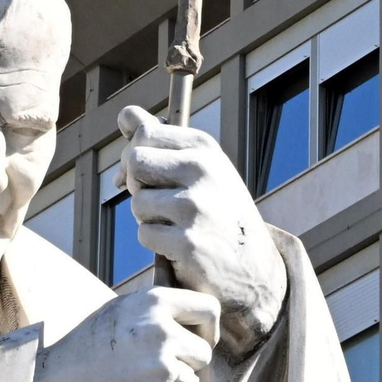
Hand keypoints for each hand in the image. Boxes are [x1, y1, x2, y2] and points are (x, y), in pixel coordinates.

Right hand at [28, 287, 219, 381]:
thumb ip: (150, 312)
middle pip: (204, 353)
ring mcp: (161, 369)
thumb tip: (183, 317)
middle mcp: (161, 332)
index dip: (207, 328)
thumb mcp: (114, 315)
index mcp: (151, 304)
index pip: (208, 308)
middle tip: (153, 374)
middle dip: (185, 367)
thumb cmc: (78, 356)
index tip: (197, 341)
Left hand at [116, 105, 287, 357]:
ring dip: (149, 218)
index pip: (144, 134)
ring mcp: (195, 206)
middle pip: (135, 163)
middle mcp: (203, 170)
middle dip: (138, 185)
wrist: (255, 269)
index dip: (135, 156)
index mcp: (205, 148)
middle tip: (160, 202)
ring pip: (138, 202)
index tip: (148, 174)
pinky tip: (180, 246)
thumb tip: (125, 113)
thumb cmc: (220, 213)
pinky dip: (156, 243)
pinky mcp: (187, 242)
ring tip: (178, 225)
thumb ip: (161, 140)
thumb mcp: (202, 168)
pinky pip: (144, 234)